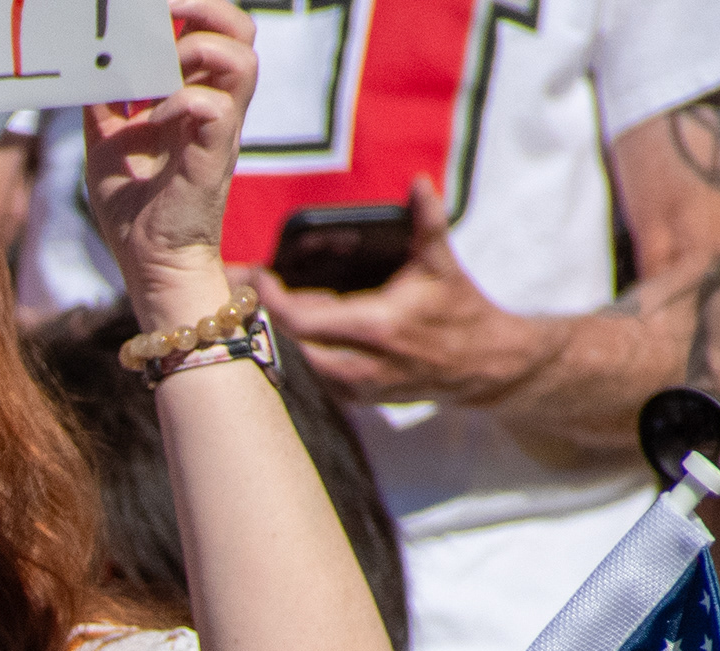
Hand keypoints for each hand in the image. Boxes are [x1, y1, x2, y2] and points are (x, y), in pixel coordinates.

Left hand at [80, 0, 258, 333]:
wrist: (149, 266)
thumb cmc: (135, 210)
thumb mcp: (107, 145)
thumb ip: (102, 105)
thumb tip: (83, 66)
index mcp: (195, 96)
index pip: (213, 30)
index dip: (189, 10)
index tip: (146, 10)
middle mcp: (216, 106)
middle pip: (240, 30)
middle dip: (204, 9)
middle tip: (162, 12)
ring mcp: (219, 130)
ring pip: (242, 59)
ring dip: (196, 51)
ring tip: (158, 71)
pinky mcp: (214, 158)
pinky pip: (214, 108)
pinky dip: (179, 103)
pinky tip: (150, 122)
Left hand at [255, 174, 561, 409]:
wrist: (482, 364)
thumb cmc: (459, 309)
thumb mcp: (441, 263)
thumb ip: (428, 221)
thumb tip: (419, 181)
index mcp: (376, 327)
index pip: (303, 321)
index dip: (271, 301)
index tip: (255, 275)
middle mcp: (360, 364)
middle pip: (289, 343)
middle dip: (264, 315)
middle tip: (237, 288)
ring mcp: (355, 387)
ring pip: (295, 362)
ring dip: (276, 334)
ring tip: (250, 305)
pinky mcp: (354, 399)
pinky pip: (310, 376)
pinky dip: (295, 352)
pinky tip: (281, 329)